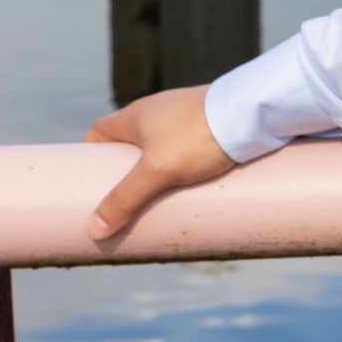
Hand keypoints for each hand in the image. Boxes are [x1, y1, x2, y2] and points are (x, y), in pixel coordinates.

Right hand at [84, 87, 234, 242]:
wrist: (253, 112)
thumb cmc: (199, 136)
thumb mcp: (156, 171)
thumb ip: (124, 199)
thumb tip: (94, 229)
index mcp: (134, 115)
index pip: (98, 132)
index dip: (89, 156)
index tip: (88, 183)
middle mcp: (157, 111)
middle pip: (129, 143)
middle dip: (125, 171)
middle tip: (124, 201)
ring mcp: (184, 117)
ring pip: (159, 147)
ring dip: (155, 170)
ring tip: (156, 201)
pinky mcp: (209, 126)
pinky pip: (186, 149)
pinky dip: (181, 167)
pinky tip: (189, 187)